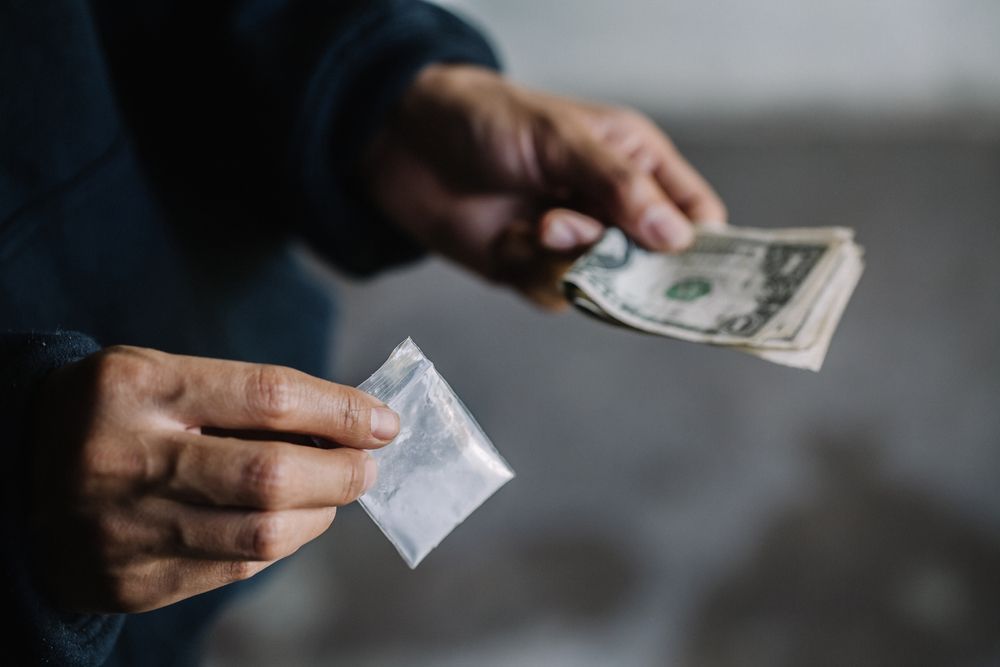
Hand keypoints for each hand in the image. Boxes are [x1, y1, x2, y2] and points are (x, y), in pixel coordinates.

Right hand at [28, 346, 398, 612]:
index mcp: (140, 389)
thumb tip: (347, 425)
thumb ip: (245, 398)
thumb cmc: (117, 413)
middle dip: (341, 473)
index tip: (384, 422)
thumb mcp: (165, 377)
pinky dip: (279, 543)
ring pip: (261, 534)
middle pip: (270, 476)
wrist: (17, 472)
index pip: (267, 397)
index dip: (340, 412)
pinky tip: (289, 523)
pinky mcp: (131, 581)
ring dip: (320, 514)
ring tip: (333, 493)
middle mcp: (128, 459)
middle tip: (367, 466)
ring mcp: (125, 529)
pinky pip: (235, 567)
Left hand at [366, 64, 726, 307]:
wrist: (406, 144)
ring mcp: (574, 244)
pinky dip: (531, 272)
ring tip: (534, 223)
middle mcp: (613, 209)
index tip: (699, 273)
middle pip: (653, 264)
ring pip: (603, 287)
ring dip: (566, 261)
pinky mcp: (533, 270)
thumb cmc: (490, 120)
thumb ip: (620, 186)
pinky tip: (508, 239)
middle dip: (621, 257)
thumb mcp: (561, 139)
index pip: (695, 217)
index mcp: (637, 164)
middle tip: (573, 227)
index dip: (704, 248)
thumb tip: (679, 237)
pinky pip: (555, 295)